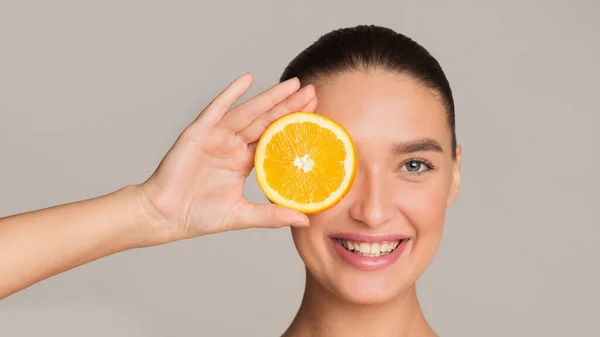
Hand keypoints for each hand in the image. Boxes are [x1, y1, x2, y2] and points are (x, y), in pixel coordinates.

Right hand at [138, 73, 315, 243]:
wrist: (165, 216)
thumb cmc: (198, 216)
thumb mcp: (242, 215)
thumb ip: (272, 215)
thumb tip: (306, 219)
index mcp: (243, 162)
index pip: (275, 139)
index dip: (294, 126)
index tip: (316, 114)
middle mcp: (232, 146)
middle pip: (267, 121)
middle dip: (289, 106)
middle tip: (312, 91)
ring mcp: (216, 137)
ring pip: (248, 112)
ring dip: (270, 97)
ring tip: (293, 85)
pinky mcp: (199, 132)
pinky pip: (217, 109)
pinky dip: (231, 93)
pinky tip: (247, 79)